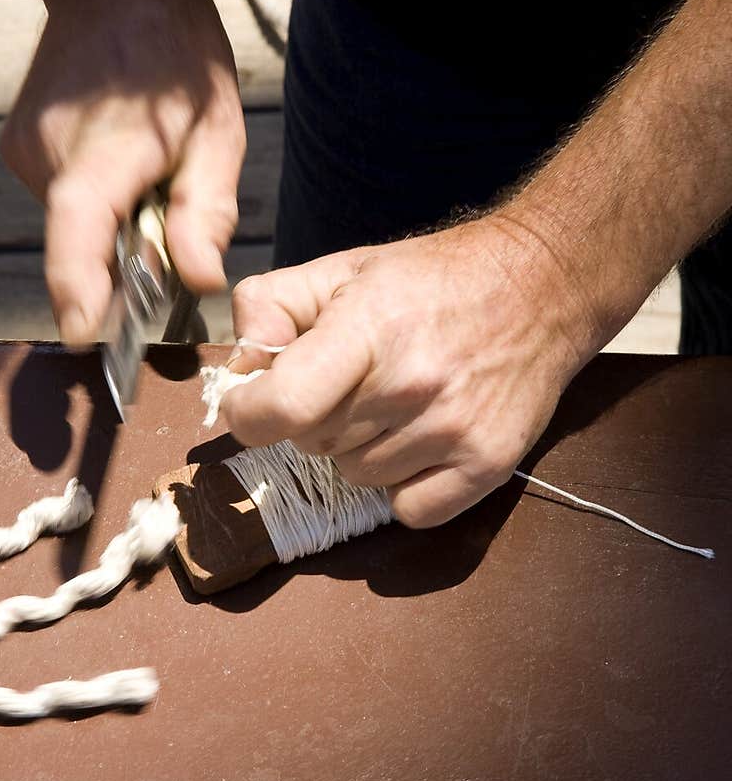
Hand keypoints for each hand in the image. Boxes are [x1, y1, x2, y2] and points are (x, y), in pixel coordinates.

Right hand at [0, 0, 244, 346]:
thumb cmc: (179, 57)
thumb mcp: (218, 132)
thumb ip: (207, 213)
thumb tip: (198, 282)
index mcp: (109, 142)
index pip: (79, 226)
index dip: (78, 286)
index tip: (84, 335)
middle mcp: (50, 148)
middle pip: (84, 242)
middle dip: (126, 260)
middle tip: (170, 222)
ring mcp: (26, 149)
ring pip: (75, 225)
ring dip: (114, 225)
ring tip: (148, 170)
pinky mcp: (19, 150)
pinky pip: (64, 203)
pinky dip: (97, 204)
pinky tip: (122, 160)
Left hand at [222, 217, 598, 527]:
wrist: (540, 287)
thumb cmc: (432, 281)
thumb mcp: (341, 270)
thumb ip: (269, 307)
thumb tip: (239, 368)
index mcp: (368, 329)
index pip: (280, 407)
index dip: (247, 412)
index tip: (252, 401)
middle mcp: (412, 384)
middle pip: (312, 444)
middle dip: (314, 417)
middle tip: (351, 381)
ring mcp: (453, 431)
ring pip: (355, 477)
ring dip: (360, 449)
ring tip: (395, 403)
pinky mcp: (488, 465)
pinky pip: (408, 510)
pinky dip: (405, 485)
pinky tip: (421, 440)